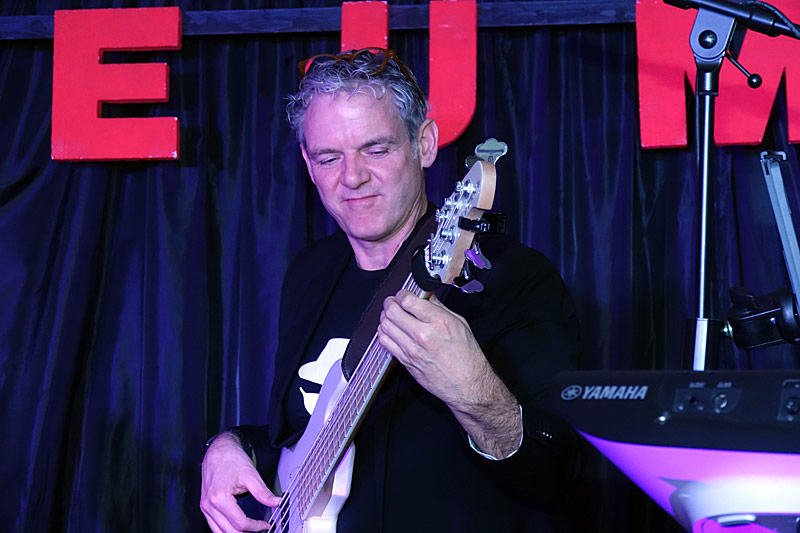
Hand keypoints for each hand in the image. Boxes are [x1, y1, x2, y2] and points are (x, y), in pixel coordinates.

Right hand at [200, 433, 280, 532]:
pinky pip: (213, 525)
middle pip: (229, 531)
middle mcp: (209, 505)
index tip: (266, 525)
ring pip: (219, 532)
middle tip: (260, 529)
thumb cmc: (231, 459)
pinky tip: (236, 529)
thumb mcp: (251, 475)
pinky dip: (225, 530)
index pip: (239, 523)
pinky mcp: (205, 506)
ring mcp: (205, 507)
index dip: (256, 527)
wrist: (219, 450)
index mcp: (219, 498)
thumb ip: (263, 492)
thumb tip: (276, 502)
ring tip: (250, 531)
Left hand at [377, 290, 521, 457]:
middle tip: (393, 301)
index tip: (403, 294)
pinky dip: (384, 332)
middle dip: (390, 302)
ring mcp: (412, 350)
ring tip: (390, 314)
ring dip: (385, 317)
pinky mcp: (406, 362)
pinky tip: (390, 330)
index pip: (408, 301)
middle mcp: (423, 335)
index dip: (401, 294)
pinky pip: (385, 343)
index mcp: (438, 322)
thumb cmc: (467, 357)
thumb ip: (440, 308)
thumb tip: (428, 296)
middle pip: (392, 312)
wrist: (467, 385)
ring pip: (385, 326)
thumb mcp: (460, 324)